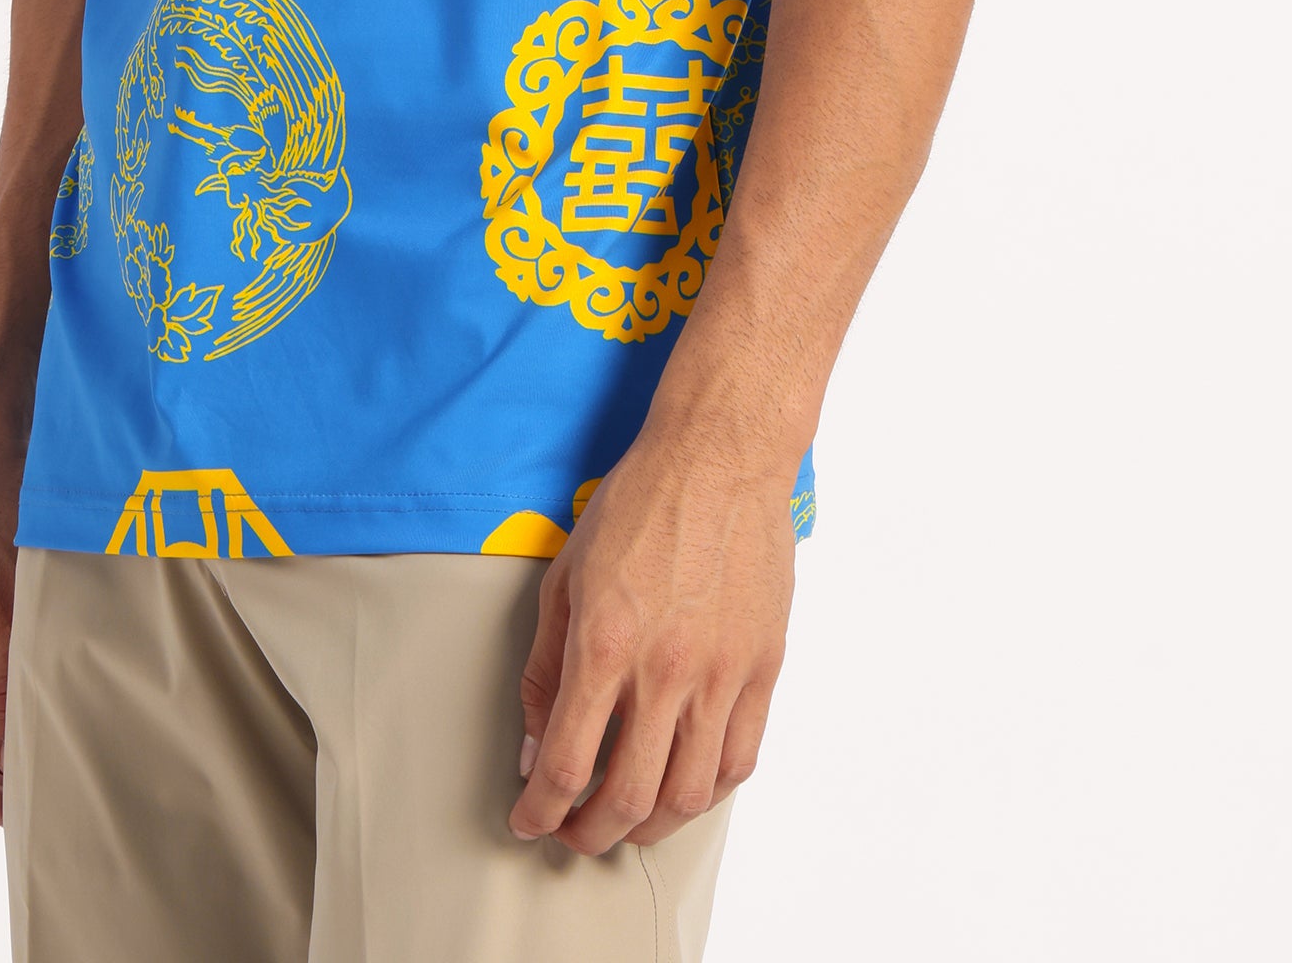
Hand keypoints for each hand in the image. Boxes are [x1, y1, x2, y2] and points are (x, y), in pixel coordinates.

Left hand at [508, 430, 794, 853]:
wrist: (719, 457)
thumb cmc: (637, 506)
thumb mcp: (565, 578)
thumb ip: (545, 668)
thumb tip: (535, 747)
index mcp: (606, 645)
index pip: (566, 764)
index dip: (539, 810)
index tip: (527, 821)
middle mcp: (666, 671)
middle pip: (627, 798)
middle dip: (589, 834)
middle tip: (571, 833)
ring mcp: (722, 674)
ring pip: (689, 796)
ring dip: (649, 826)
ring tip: (625, 819)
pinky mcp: (763, 668)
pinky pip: (740, 760)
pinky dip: (707, 792)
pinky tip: (682, 785)